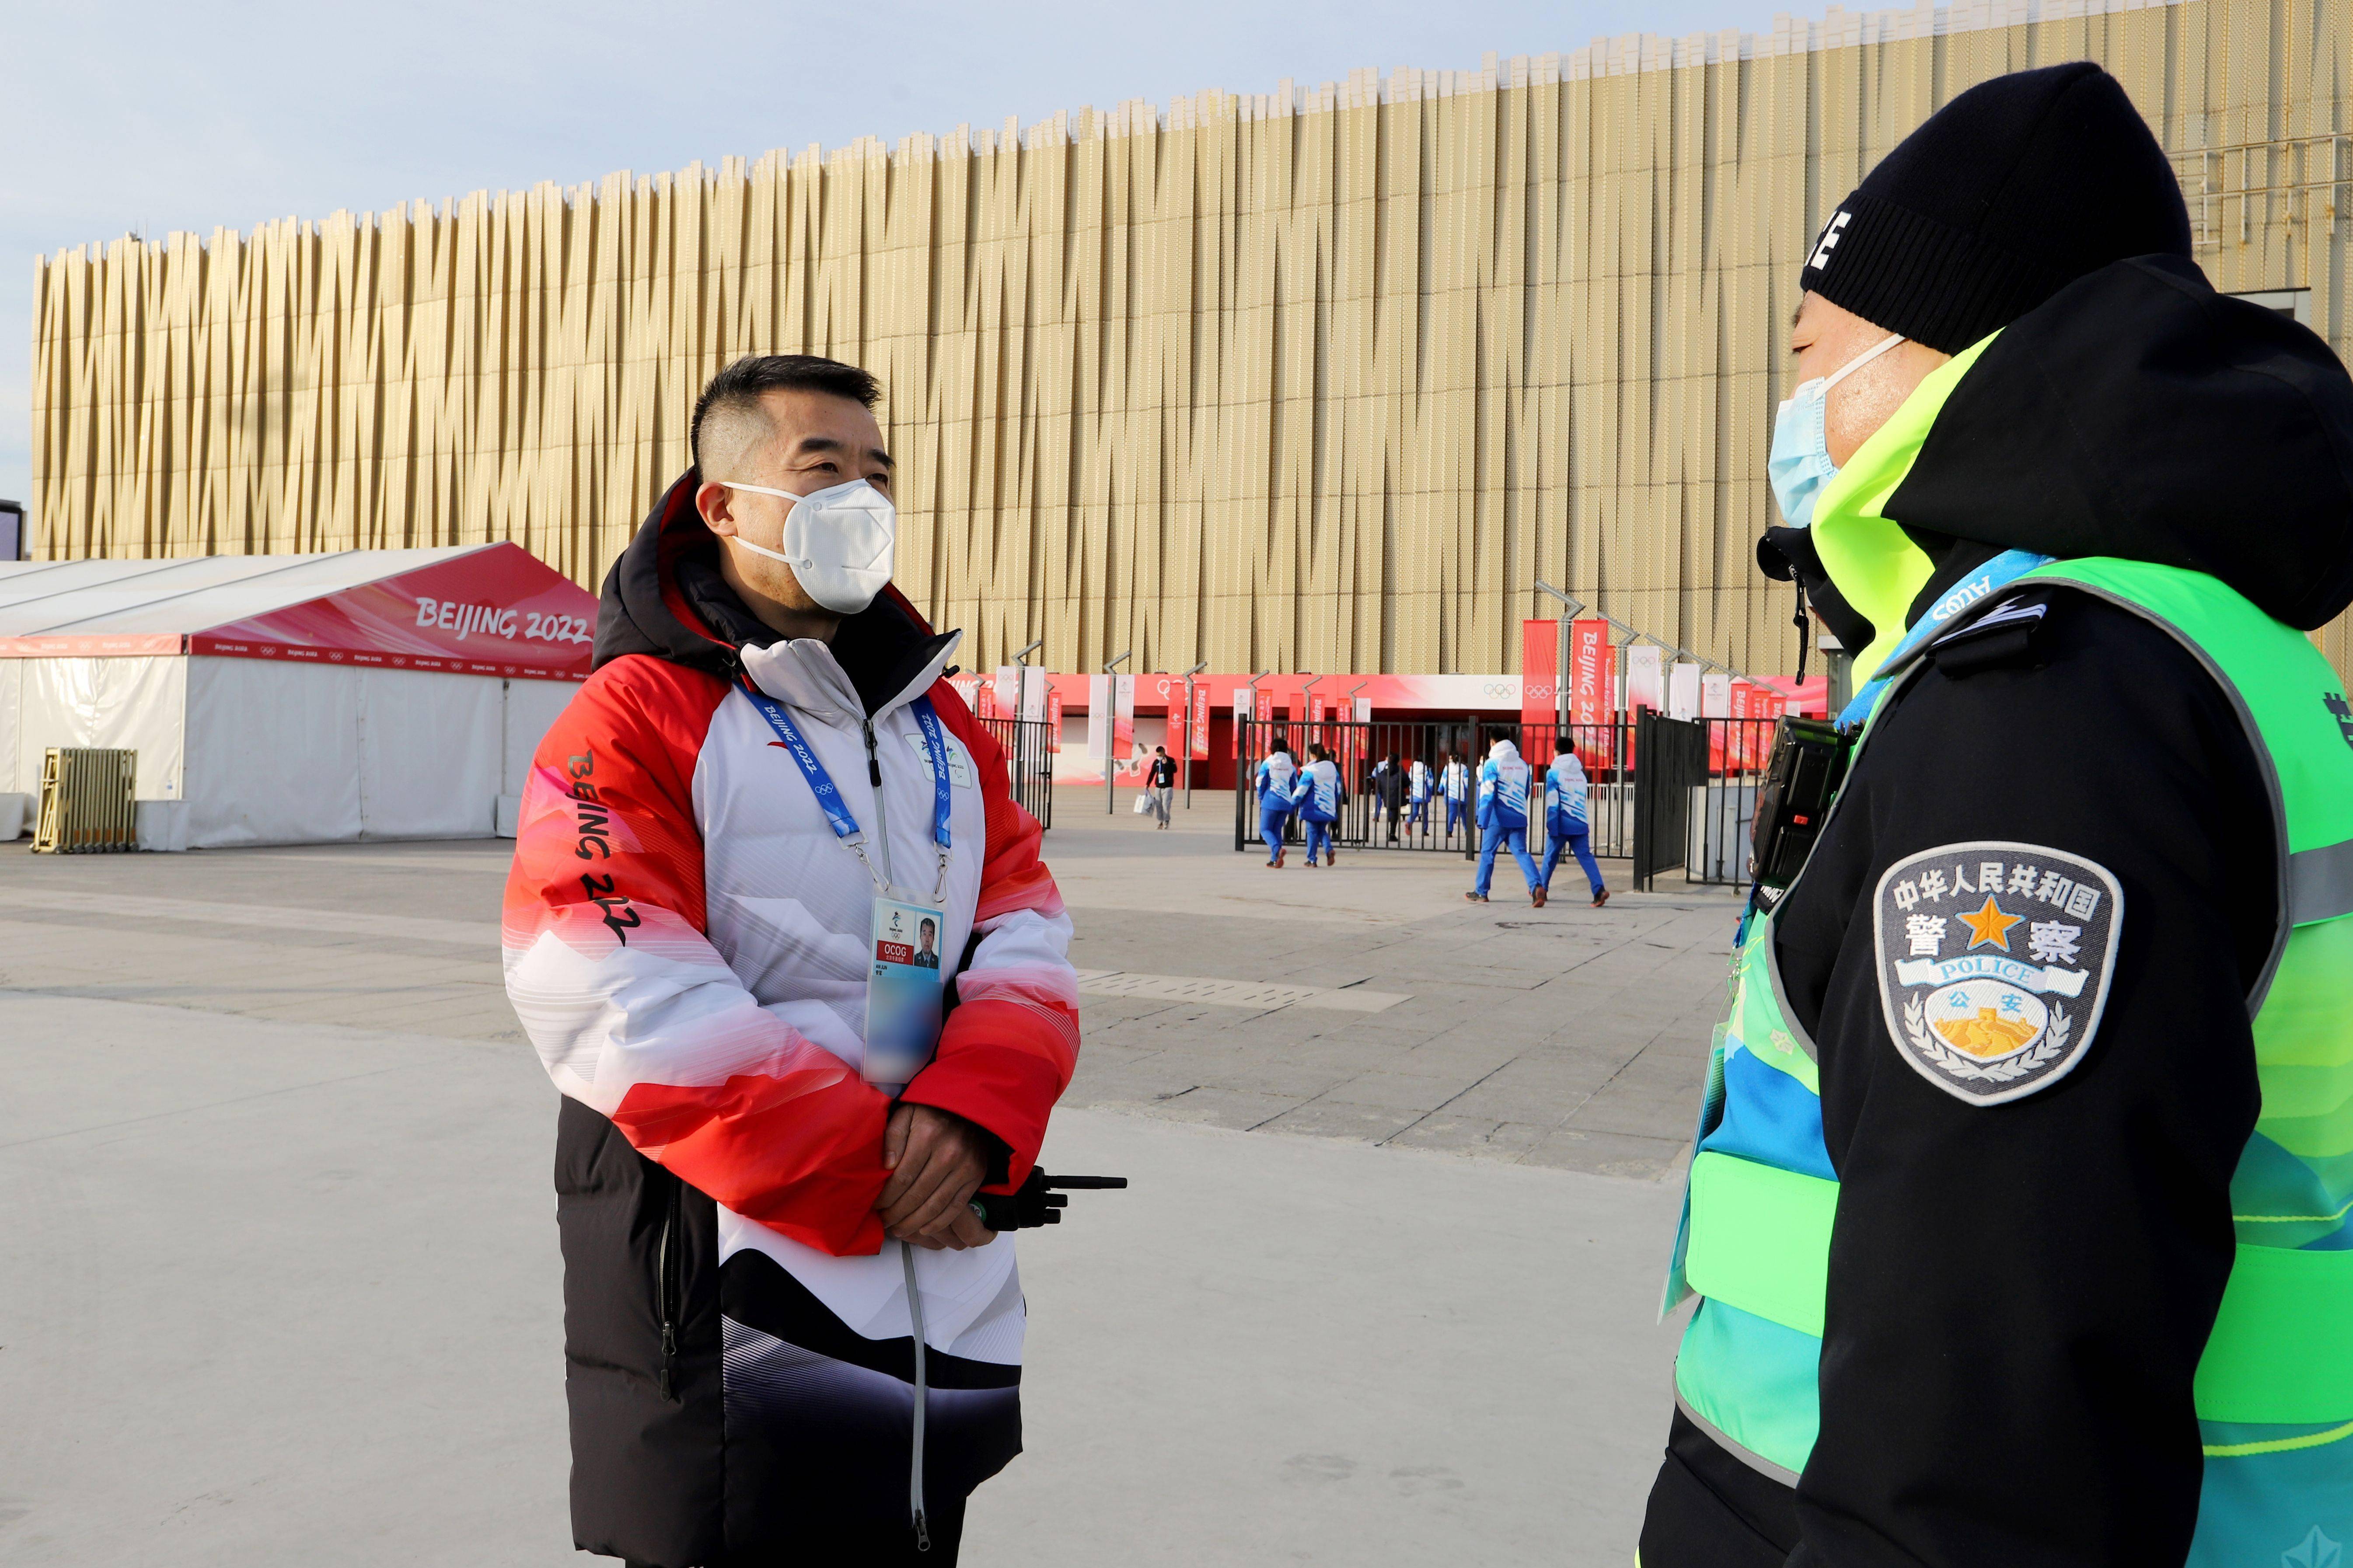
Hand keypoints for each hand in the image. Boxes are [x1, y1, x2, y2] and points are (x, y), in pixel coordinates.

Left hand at [877, 1104, 993, 1248]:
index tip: (876, 1206)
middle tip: (884, 1222)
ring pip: (935, 1205)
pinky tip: (923, 1230)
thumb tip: (886, 1166)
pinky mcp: (975, 1177)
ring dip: (914, 1223)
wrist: (970, 1109)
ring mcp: (965, 1167)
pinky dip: (938, 1223)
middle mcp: (949, 1154)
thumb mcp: (908, 1113)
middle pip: (917, 1195)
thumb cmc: (933, 1112)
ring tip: (899, 1230)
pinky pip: (955, 1207)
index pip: (902, 1177)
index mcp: (928, 1136)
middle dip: (897, 1213)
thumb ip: (893, 1136)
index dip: (886, 1197)